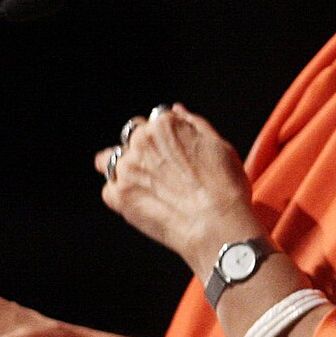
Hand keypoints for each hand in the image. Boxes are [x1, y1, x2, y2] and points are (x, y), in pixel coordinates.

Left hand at [95, 103, 259, 271]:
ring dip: (123, 168)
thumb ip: (193, 124)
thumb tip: (175, 109)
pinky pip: (110, 190)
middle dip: (142, 150)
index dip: (163, 138)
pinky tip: (142, 203)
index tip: (172, 153)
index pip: (153, 122)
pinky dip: (121, 195)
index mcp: (164, 125)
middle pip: (131, 138)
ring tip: (143, 185)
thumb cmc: (225, 188)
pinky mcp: (119, 196)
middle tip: (160, 172)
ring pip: (110, 160)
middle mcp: (141, 141)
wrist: (218, 226)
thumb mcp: (218, 146)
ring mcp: (127, 169)